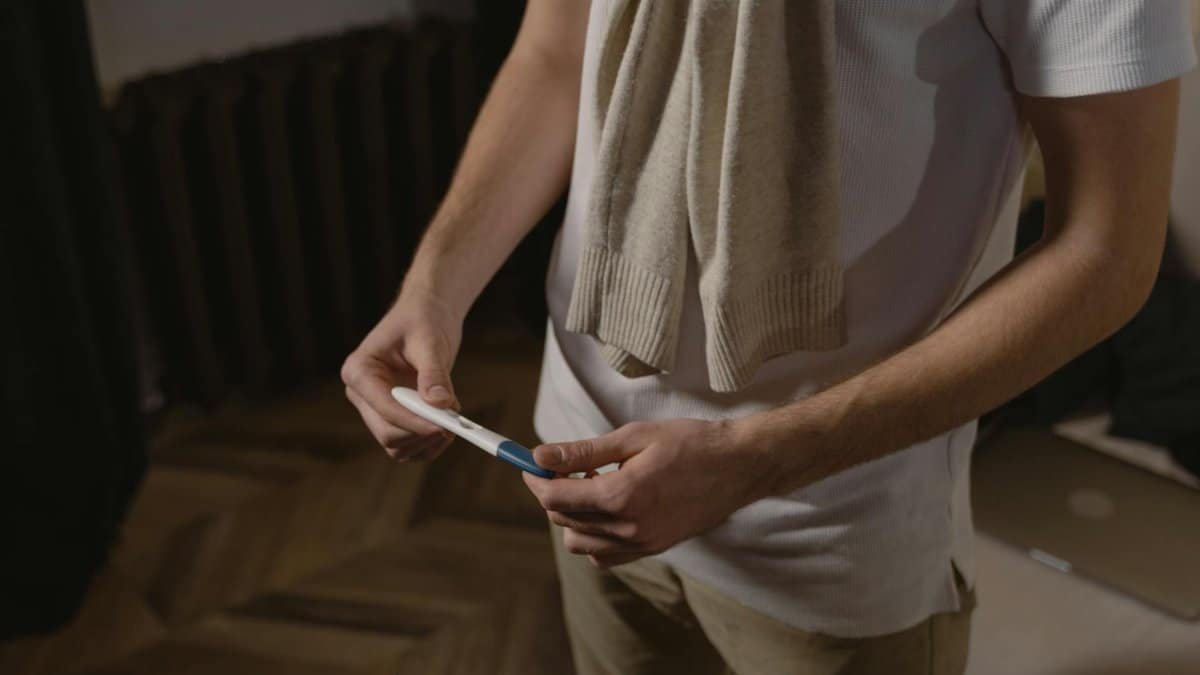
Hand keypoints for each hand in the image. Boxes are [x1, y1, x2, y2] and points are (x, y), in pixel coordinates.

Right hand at [341, 285, 462, 460]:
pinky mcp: (394, 418)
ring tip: (454, 417)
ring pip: (397, 446)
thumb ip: (434, 373)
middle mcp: (362, 394)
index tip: (446, 425)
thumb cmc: (423, 320)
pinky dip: (430, 444)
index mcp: (359, 371)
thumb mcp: (429, 341)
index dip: (414, 420)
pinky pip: (408, 447)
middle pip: (387, 434)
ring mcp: (376, 409)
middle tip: (456, 423)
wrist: (428, 316)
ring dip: (428, 442)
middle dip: (422, 432)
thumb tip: (440, 404)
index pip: (383, 408)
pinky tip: (449, 422)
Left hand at [522, 418, 778, 567]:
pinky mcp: (654, 549)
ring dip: (572, 517)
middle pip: (565, 520)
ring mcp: (642, 543)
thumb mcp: (634, 437)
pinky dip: (594, 537)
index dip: (537, 479)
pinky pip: (606, 556)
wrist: (738, 467)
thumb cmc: (691, 443)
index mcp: (621, 496)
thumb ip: (584, 451)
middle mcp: (628, 527)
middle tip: (563, 467)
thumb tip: (540, 455)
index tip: (531, 463)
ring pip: (582, 544)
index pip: (557, 497)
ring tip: (591, 486)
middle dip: (553, 494)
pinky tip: (607, 509)